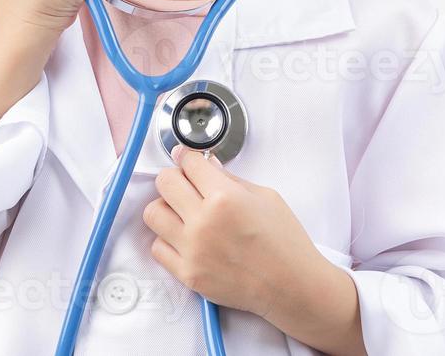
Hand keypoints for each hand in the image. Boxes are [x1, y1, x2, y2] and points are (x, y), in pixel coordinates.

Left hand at [145, 147, 327, 322]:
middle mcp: (204, 222)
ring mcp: (192, 250)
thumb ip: (230, 179)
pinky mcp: (188, 274)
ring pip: (153, 213)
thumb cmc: (285, 241)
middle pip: (164, 182)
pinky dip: (168, 239)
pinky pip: (158, 248)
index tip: (188, 160)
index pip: (188, 163)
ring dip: (166, 207)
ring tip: (182, 212)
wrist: (291, 286)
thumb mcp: (265, 196)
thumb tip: (206, 165)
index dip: (189, 158)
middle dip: (174, 177)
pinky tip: (185, 238)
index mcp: (225, 197)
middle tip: (186, 184)